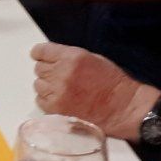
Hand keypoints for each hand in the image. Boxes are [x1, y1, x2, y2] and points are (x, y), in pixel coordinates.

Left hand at [31, 43, 154, 139]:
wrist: (122, 106)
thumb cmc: (112, 82)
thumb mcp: (92, 58)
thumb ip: (68, 57)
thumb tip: (51, 58)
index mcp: (71, 57)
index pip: (41, 51)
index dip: (41, 54)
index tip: (41, 57)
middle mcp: (61, 73)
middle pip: (39, 68)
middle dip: (48, 70)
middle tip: (60, 76)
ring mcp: (57, 92)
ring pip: (38, 84)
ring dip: (47, 86)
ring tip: (63, 89)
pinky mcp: (56, 109)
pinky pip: (40, 100)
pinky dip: (48, 100)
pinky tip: (62, 99)